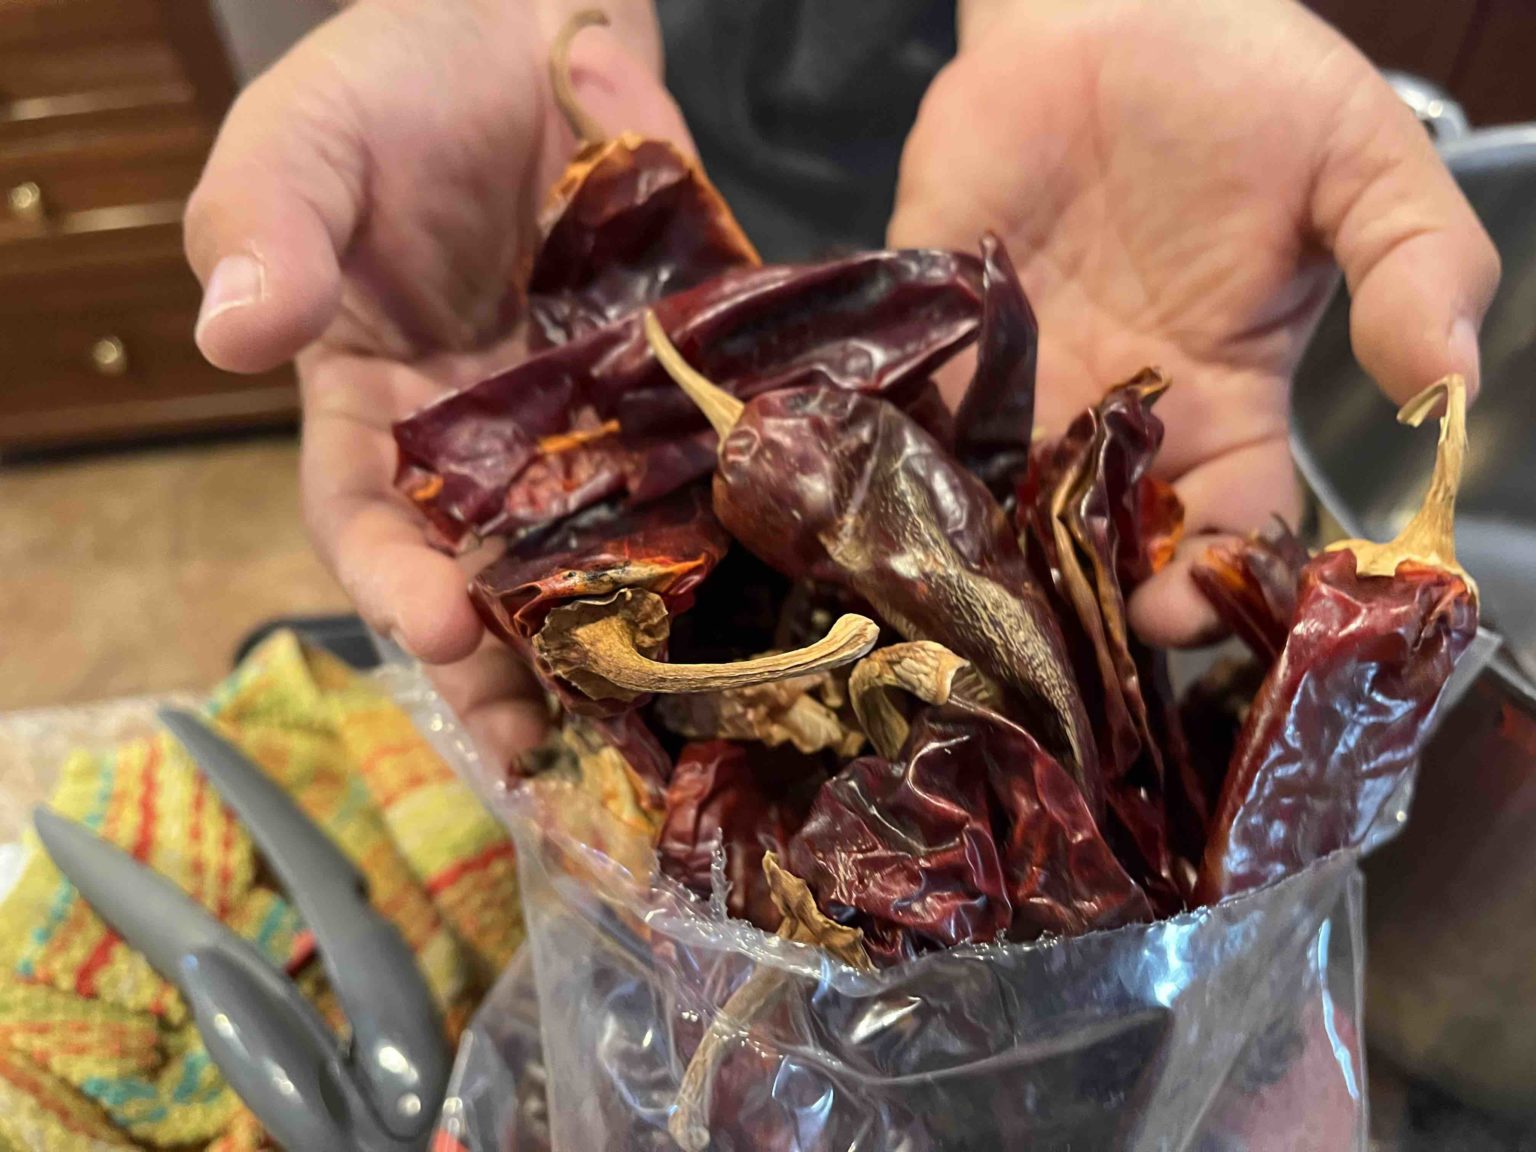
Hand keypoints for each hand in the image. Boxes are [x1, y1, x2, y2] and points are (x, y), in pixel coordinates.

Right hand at [184, 0, 682, 761]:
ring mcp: (593, 431)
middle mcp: (486, 450)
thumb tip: (231, 333)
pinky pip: (710, 480)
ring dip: (633, 655)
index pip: (370, 528)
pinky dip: (735, 550)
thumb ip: (264, 227)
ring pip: (610, 563)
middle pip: (499, 584)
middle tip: (566, 757)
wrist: (528, 14)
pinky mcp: (682, 396)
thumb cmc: (394, 84)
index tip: (444, 634)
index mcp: (376, 413)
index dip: (397, 591)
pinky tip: (768, 622)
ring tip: (668, 741)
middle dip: (524, 679)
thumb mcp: (303, 140)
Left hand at [889, 0, 1498, 643]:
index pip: (1225, 525)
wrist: (1122, 4)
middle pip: (1099, 544)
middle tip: (1050, 621)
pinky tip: (881, 488)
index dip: (1209, 580)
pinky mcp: (938, 327)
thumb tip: (1449, 385)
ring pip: (996, 500)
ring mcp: (1021, 378)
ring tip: (959, 577)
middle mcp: (1117, 414)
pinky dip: (893, 450)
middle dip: (1079, 593)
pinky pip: (908, 407)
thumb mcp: (1363, 167)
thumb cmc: (1250, 87)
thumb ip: (1415, 266)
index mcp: (1224, 404)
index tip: (1179, 610)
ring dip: (979, 544)